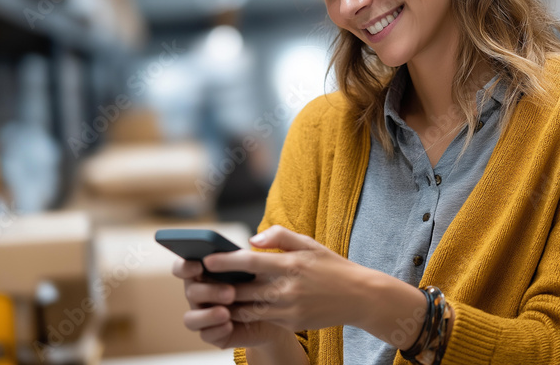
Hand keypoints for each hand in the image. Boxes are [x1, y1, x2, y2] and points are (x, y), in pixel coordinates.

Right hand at [171, 255, 294, 348]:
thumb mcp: (268, 261)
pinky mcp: (213, 332)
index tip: (201, 264)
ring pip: (191, 317)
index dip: (185, 266)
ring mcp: (205, 313)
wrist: (281, 311)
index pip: (183, 267)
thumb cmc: (269, 280)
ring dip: (207, 314)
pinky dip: (215, 330)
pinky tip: (229, 325)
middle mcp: (200, 292)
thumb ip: (268, 243)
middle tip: (231, 292)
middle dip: (208, 291)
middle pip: (190, 291)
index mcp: (206, 271)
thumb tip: (254, 241)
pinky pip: (205, 334)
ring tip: (226, 313)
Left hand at [201, 225, 373, 332]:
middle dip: (219, 286)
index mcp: (290, 264)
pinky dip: (245, 314)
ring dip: (228, 303)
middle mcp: (287, 288)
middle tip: (200, 281)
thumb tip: (251, 239)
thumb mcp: (309, 243)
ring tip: (212, 296)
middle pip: (242, 289)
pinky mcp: (291, 323)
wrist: (359, 297)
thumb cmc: (332, 266)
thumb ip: (279, 236)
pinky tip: (233, 308)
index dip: (225, 261)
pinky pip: (261, 318)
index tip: (206, 259)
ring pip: (247, 308)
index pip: (249, 262)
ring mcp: (288, 308)